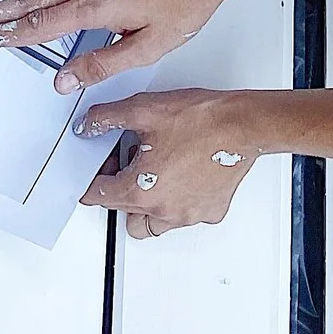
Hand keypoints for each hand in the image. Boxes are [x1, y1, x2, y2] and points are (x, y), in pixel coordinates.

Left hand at [76, 91, 264, 237]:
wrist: (244, 124)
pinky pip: (184, 216)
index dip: (90, 179)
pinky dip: (177, 201)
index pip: (98, 196)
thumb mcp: (143, 110)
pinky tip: (180, 176)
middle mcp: (163, 210)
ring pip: (153, 223)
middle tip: (123, 164)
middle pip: (124, 213)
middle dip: (118, 190)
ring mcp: (188, 214)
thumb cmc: (202, 120)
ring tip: (150, 175)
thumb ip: (107, 119)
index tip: (92, 171)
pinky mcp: (210, 210)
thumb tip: (89, 125)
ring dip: (145, 205)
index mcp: (140, 190)